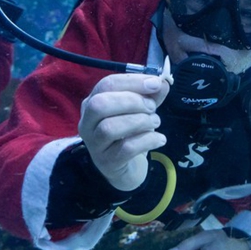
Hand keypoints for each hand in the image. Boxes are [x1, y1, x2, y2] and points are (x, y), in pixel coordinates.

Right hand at [78, 74, 169, 190]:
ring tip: (155, 122)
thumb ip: (151, 94)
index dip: (133, 82)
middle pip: (100, 104)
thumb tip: (163, 83)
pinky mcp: (107, 162)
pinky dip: (148, 140)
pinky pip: (126, 148)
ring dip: (140, 121)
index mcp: (92, 102)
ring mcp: (94, 144)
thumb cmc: (131, 132)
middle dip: (131, 101)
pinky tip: (159, 139)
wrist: (127, 167)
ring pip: (110, 128)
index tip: (155, 83)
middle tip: (151, 107)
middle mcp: (87, 122)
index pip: (106, 84)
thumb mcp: (141, 109)